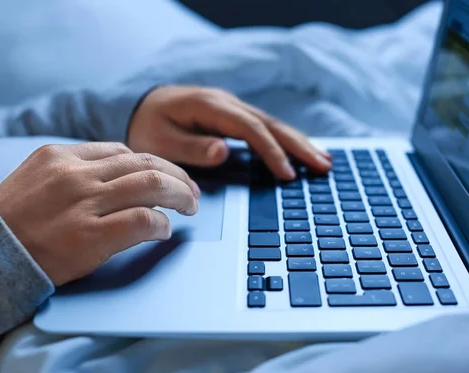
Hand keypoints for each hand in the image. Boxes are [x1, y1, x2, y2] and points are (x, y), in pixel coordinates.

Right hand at [0, 142, 200, 285]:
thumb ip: (77, 172)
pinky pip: (142, 220)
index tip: (167, 176)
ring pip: (151, 184)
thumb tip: (125, 178)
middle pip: (145, 162)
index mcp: (61, 155)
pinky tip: (164, 230)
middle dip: (177, 176)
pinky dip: (161, 224)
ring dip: (180, 194)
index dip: (154, 163)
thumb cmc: (13, 221)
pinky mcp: (89, 236)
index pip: (123, 151)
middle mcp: (75, 173)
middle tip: (192, 191)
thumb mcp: (39, 179)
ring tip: (190, 206)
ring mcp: (83, 203)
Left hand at [128, 86, 331, 179]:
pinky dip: (287, 141)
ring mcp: (233, 108)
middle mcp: (227, 103)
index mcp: (209, 106)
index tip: (287, 174)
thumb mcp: (158, 141)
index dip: (271, 151)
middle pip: (270, 123)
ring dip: (299, 143)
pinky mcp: (236, 117)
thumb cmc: (148, 127)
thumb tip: (224, 150)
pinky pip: (266, 129)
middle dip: (298, 145)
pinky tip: (303, 152)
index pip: (249, 128)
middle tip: (324, 165)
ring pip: (273, 124)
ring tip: (324, 162)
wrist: (143, 106)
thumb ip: (189, 147)